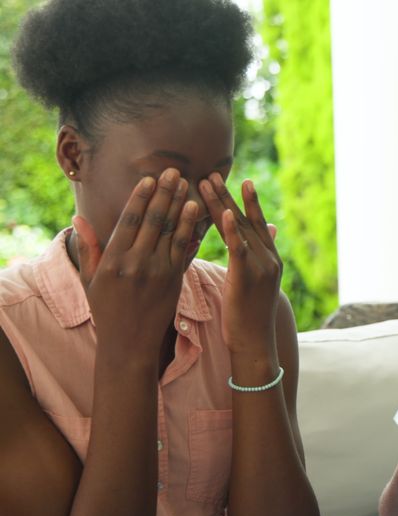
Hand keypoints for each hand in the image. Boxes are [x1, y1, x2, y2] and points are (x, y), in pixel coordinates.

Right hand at [72, 169, 199, 351]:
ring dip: (182, 206)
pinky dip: (192, 229)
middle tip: (174, 171)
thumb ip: (89, 248)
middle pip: (154, 221)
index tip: (149, 178)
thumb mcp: (92, 280)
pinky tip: (198, 212)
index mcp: (114, 261)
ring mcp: (160, 272)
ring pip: (173, 232)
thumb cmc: (107, 310)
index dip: (141, 198)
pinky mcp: (176, 280)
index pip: (130, 221)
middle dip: (165, 194)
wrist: (130, 343)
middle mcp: (138, 264)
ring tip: (189, 185)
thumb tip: (79, 218)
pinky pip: (186, 249)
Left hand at [197, 173, 281, 355]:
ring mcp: (262, 266)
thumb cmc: (250, 317)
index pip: (255, 224)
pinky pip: (240, 248)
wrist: (255, 343)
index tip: (236, 180)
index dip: (246, 202)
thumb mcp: (258, 284)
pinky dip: (234, 229)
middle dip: (229, 196)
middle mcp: (269, 258)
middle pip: (247, 220)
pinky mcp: (249, 276)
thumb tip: (271, 231)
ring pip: (241, 228)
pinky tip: (226, 212)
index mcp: (269, 259)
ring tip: (209, 182)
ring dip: (224, 203)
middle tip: (213, 173)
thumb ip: (260, 257)